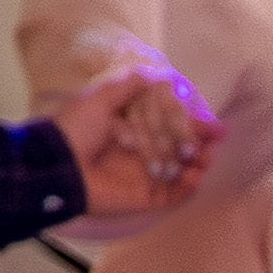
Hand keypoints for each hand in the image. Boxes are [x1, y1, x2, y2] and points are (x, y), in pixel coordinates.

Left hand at [54, 58, 210, 214]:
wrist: (57, 165)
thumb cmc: (75, 131)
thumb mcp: (100, 99)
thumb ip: (127, 86)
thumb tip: (157, 75)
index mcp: (133, 130)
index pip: (170, 126)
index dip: (192, 123)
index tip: (211, 123)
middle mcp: (142, 152)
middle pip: (181, 148)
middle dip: (201, 143)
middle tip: (215, 139)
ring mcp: (145, 176)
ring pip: (182, 171)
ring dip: (199, 164)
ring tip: (206, 157)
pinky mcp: (145, 197)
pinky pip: (174, 195)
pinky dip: (188, 187)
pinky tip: (194, 176)